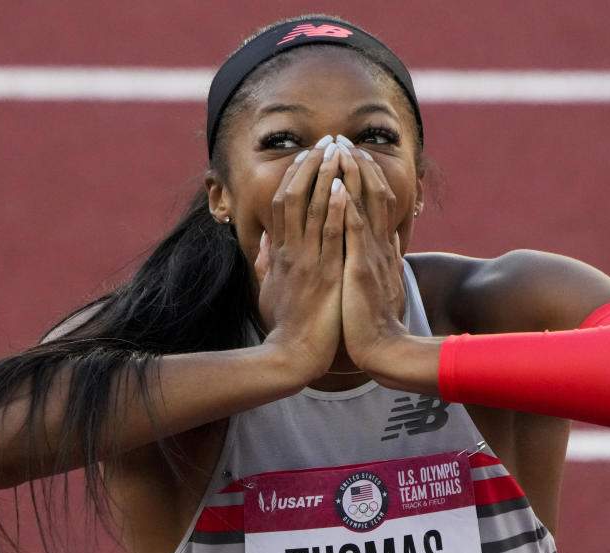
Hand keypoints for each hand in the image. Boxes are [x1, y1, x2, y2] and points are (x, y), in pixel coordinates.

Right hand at [258, 142, 346, 380]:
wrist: (292, 356)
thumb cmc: (285, 327)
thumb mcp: (268, 290)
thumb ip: (266, 262)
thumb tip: (265, 240)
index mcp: (281, 254)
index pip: (283, 204)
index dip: (295, 176)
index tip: (307, 155)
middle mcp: (292, 252)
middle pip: (296, 196)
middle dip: (312, 165)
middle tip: (327, 140)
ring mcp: (309, 262)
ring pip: (314, 209)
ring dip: (327, 177)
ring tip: (339, 150)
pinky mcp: (327, 275)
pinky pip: (332, 236)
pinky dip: (337, 210)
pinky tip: (344, 188)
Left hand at [337, 144, 408, 373]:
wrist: (381, 351)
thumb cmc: (373, 324)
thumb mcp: (379, 288)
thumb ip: (381, 264)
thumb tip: (387, 249)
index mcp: (378, 251)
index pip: (375, 204)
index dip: (364, 177)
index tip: (351, 155)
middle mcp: (377, 248)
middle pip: (372, 195)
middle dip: (357, 165)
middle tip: (341, 140)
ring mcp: (370, 257)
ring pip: (364, 205)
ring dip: (351, 175)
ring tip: (340, 149)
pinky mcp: (359, 270)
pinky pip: (354, 231)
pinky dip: (346, 207)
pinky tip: (337, 186)